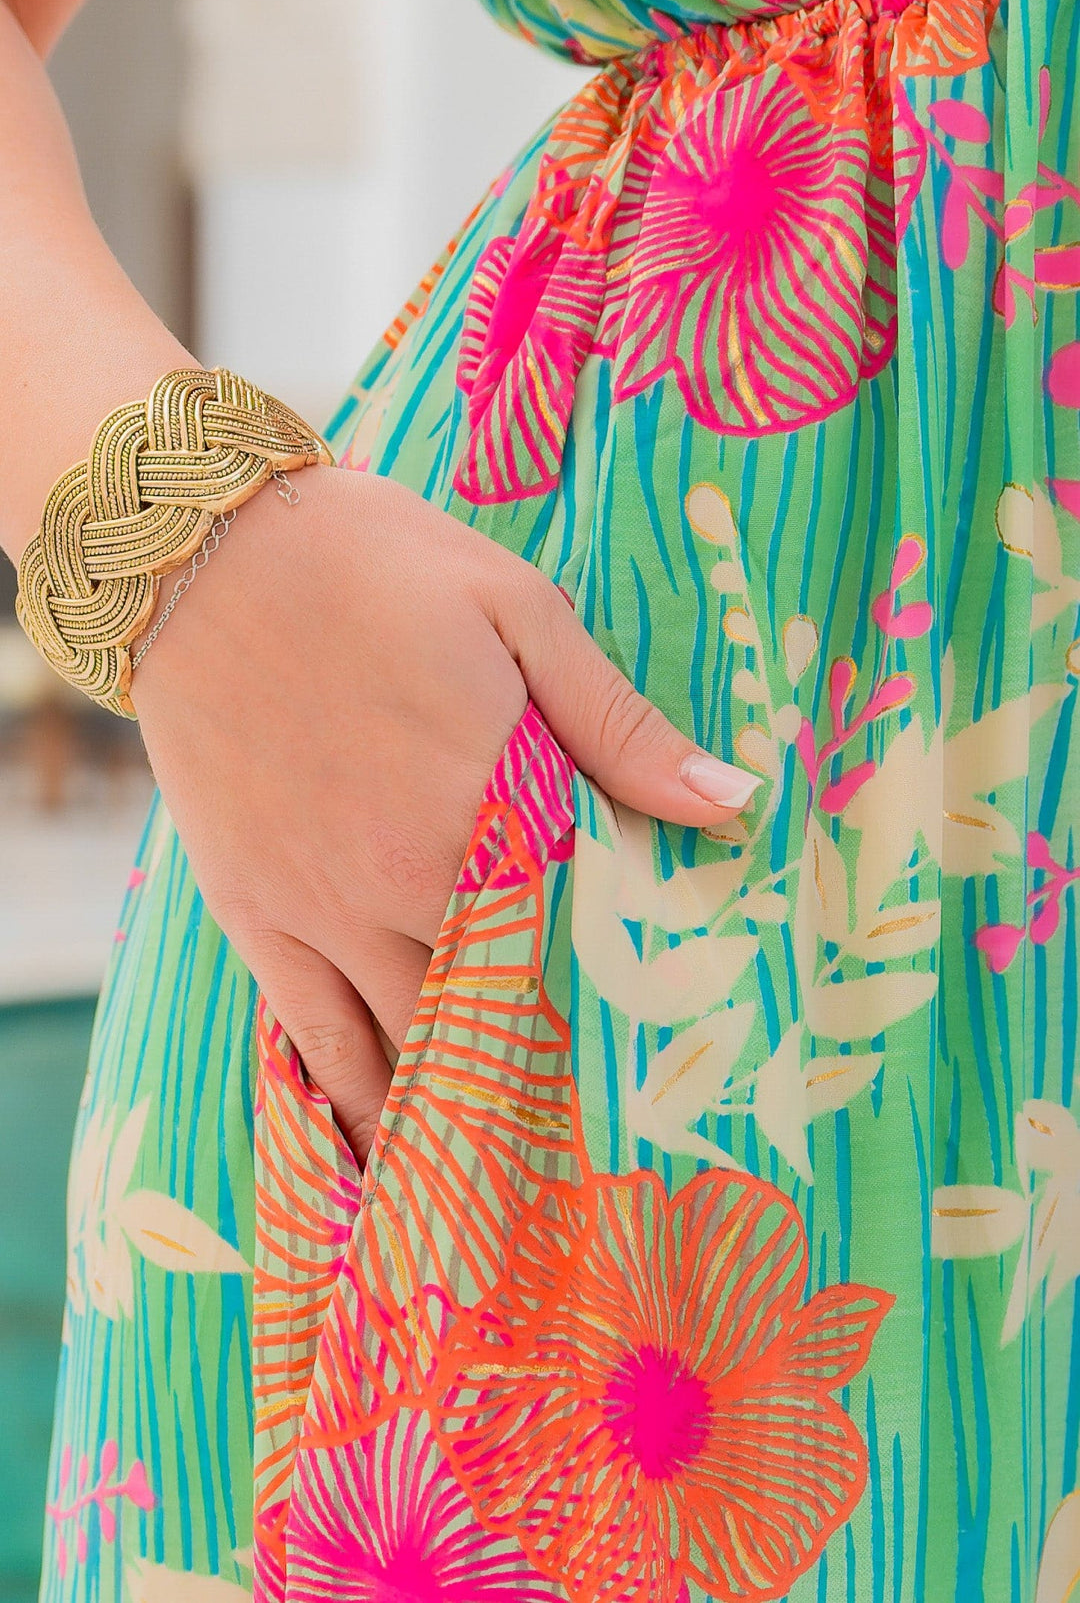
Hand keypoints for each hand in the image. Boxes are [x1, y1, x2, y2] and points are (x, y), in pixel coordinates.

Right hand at [130, 465, 761, 1164]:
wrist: (201, 549)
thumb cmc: (376, 566)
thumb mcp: (518, 612)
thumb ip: (619, 726)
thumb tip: (732, 803)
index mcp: (488, 810)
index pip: (583, 947)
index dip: (630, 1018)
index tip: (672, 1080)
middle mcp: (407, 884)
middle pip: (502, 1016)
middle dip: (556, 1084)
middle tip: (608, 1159)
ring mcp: (322, 909)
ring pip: (408, 1047)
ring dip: (462, 1117)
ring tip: (512, 1195)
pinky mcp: (253, 912)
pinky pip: (308, 1038)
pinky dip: (351, 1105)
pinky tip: (383, 1158)